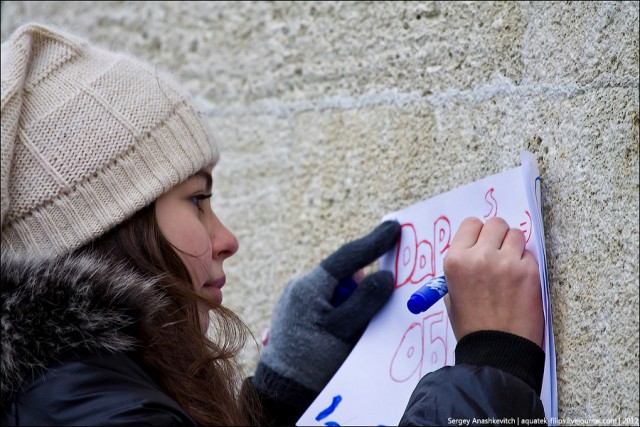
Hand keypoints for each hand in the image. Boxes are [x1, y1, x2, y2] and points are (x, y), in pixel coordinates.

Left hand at [255, 220, 400, 392]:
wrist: (281, 389)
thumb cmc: (313, 361)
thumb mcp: (344, 332)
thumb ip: (365, 301)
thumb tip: (385, 276)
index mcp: (310, 286)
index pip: (348, 256)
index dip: (374, 241)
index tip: (394, 227)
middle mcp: (300, 286)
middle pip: (343, 274)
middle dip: (363, 283)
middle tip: (380, 298)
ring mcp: (296, 299)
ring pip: (336, 289)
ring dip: (351, 301)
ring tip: (352, 329)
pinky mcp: (297, 312)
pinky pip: (326, 301)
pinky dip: (340, 310)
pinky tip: (343, 331)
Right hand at [443, 217, 543, 347]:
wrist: (496, 351)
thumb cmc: (473, 326)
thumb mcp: (453, 293)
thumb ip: (464, 266)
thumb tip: (478, 247)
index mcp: (456, 261)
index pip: (470, 224)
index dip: (478, 234)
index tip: (483, 242)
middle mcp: (479, 257)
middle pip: (495, 223)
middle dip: (498, 235)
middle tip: (499, 251)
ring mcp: (505, 263)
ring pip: (516, 234)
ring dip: (514, 247)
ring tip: (510, 267)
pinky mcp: (528, 272)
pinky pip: (530, 254)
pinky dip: (526, 264)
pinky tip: (519, 282)